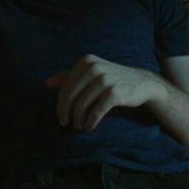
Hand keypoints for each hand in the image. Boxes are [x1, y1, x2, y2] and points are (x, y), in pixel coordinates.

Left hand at [46, 54, 163, 131]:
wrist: (141, 82)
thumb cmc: (112, 79)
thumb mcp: (91, 73)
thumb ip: (69, 76)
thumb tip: (47, 83)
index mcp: (86, 61)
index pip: (66, 85)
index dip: (60, 102)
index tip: (60, 115)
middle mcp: (95, 68)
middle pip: (71, 95)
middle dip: (66, 112)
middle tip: (65, 123)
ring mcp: (105, 80)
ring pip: (82, 104)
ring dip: (78, 119)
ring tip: (79, 125)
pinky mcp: (114, 93)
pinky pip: (96, 111)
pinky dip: (90, 121)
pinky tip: (89, 126)